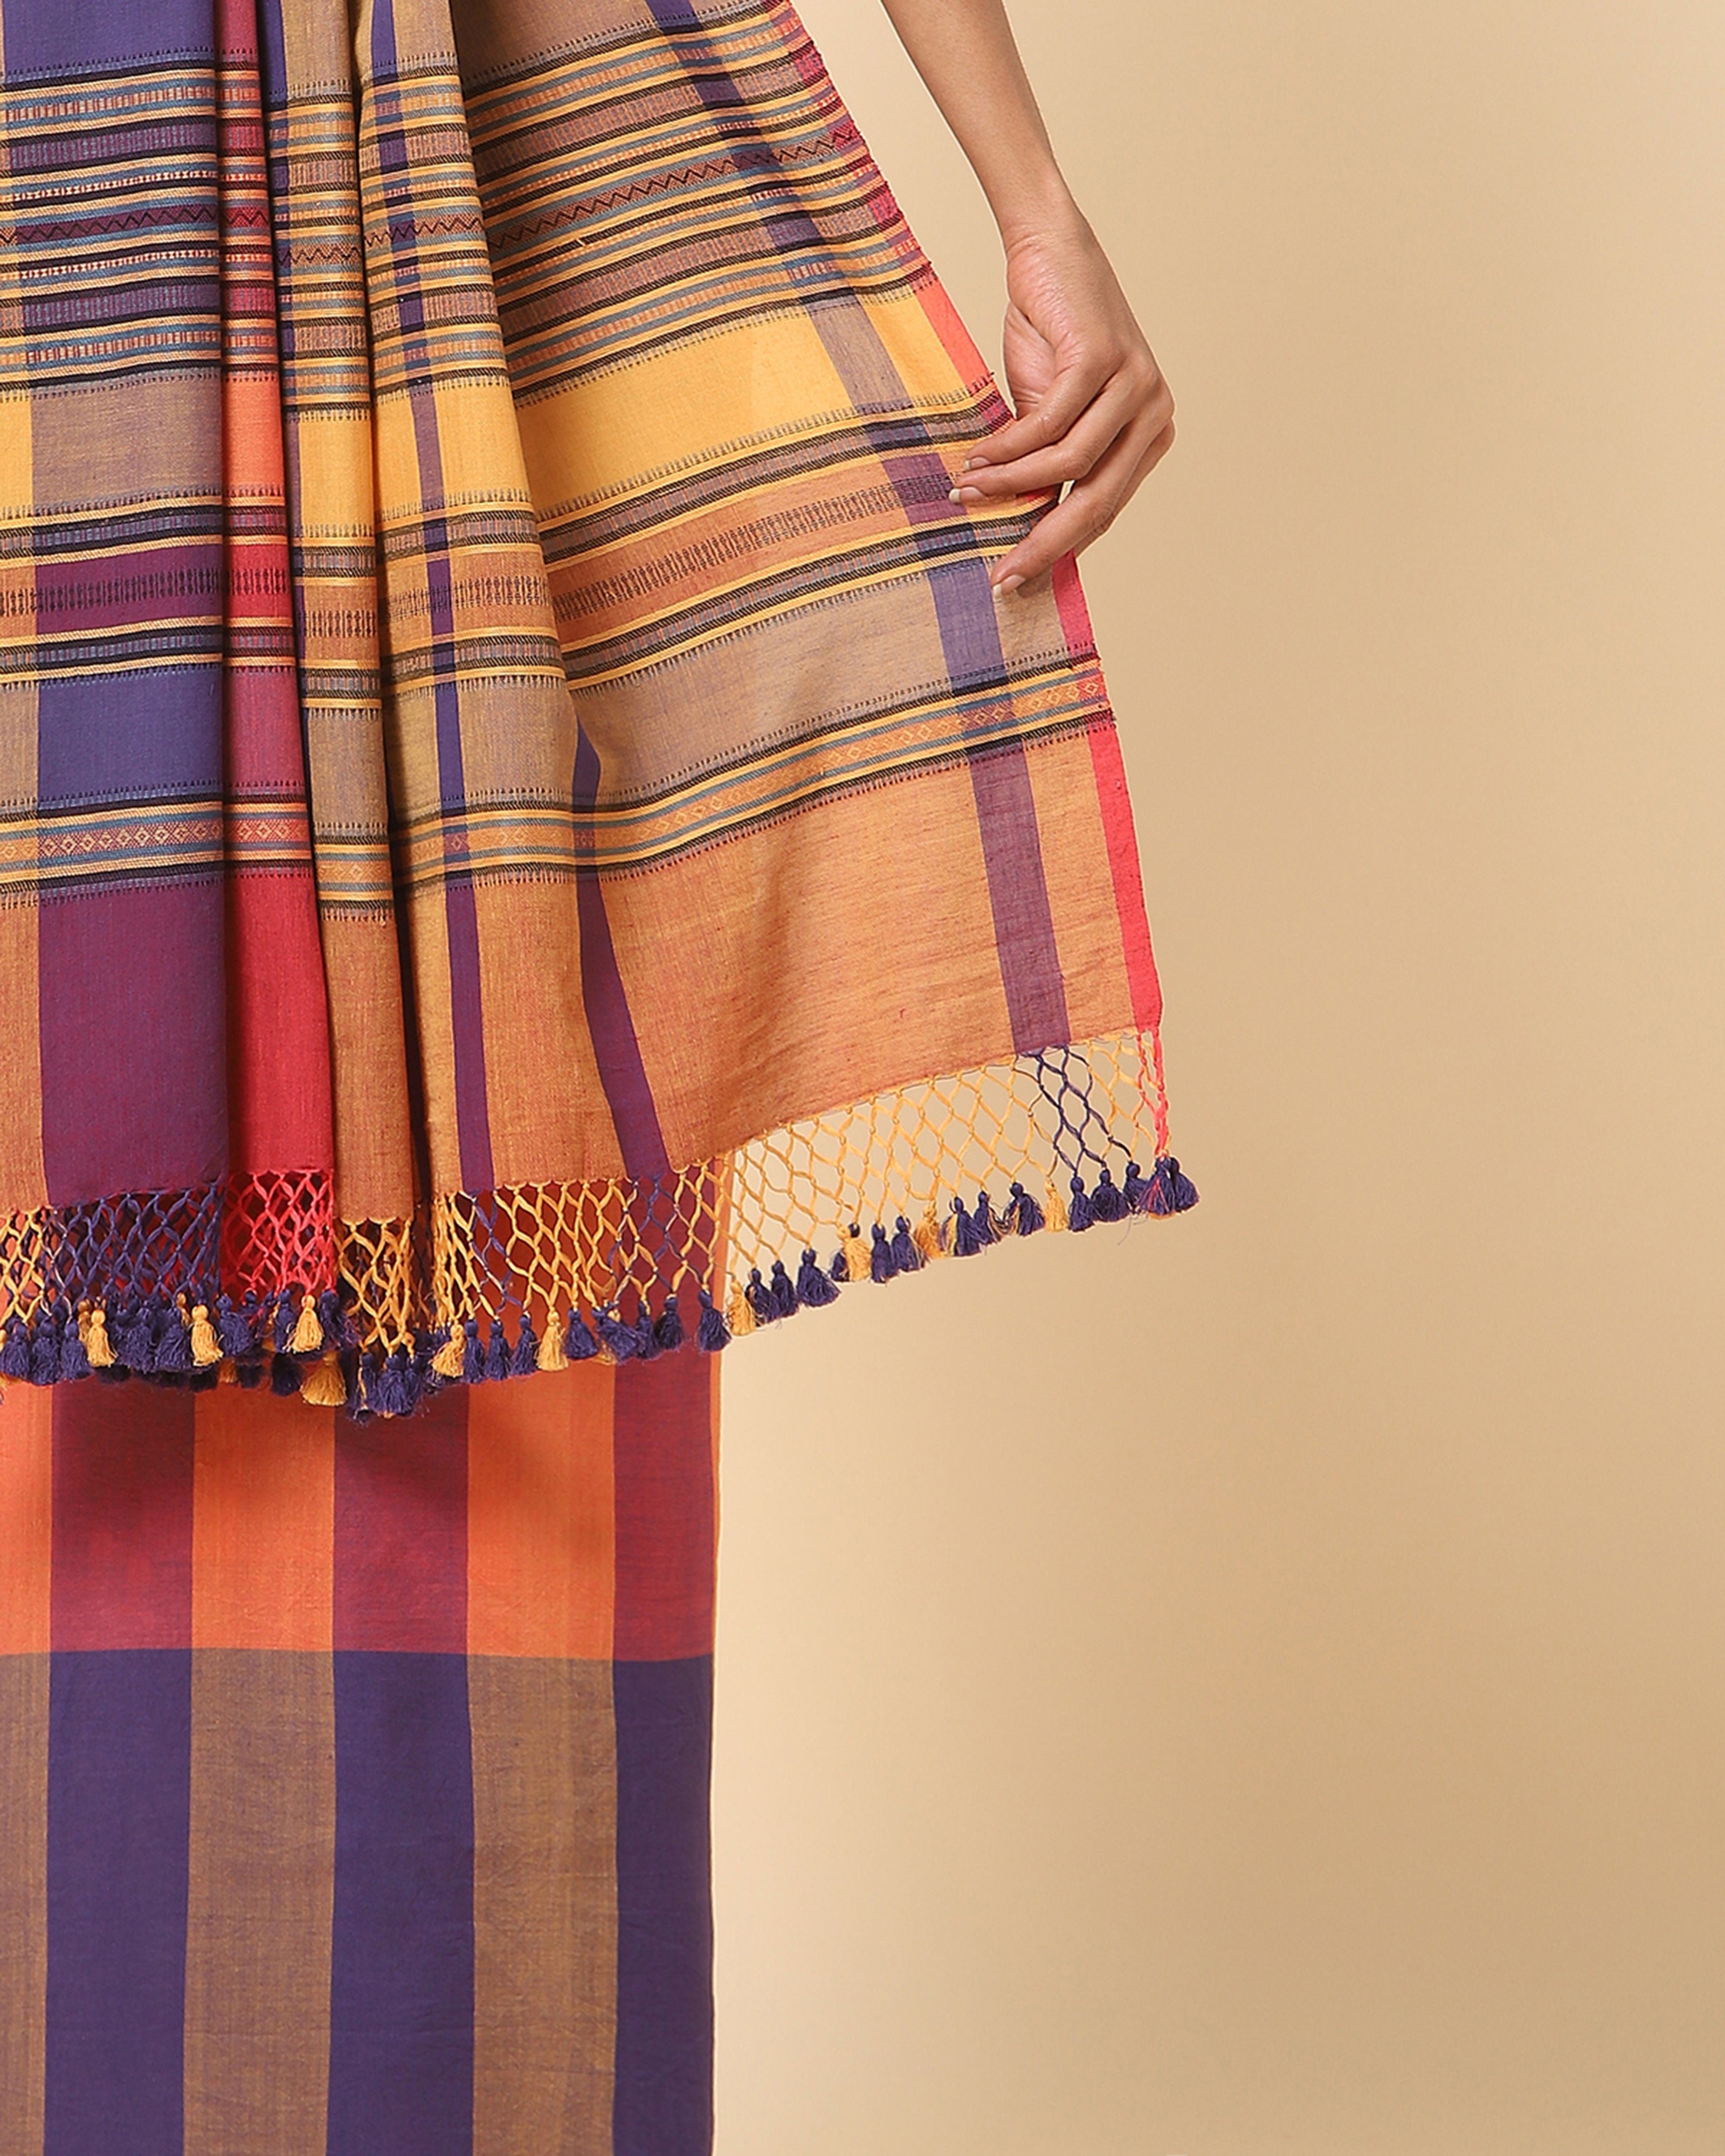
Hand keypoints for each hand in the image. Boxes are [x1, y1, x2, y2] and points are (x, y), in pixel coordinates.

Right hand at [949, 208, 1174, 591]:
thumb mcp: (1050, 412)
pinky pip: (1051, 425)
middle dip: (1044, 544)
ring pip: (1070, 466)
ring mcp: (1136, 384)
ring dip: (1011, 487)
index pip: (1105, 510)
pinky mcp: (1103, 358)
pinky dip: (1010, 450)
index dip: (1060, 550)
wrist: (1048, 250)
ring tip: (966, 495)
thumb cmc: (1049, 333)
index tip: (1016, 579)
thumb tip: (1025, 530)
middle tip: (1000, 576)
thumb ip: (1049, 465)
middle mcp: (1154, 413)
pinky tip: (978, 462)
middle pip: (1098, 502)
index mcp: (1148, 434)